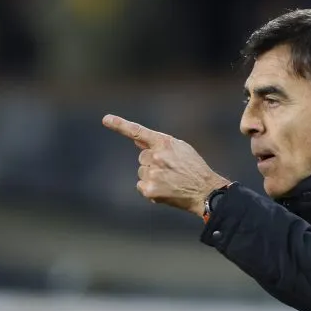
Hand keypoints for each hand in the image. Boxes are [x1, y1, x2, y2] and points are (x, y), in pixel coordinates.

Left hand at [103, 114, 230, 216]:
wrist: (205, 191)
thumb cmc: (194, 168)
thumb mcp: (180, 148)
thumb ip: (158, 143)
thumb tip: (136, 139)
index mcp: (164, 143)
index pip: (138, 131)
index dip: (120, 125)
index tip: (105, 119)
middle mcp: (156, 156)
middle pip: (142, 157)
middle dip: (152, 163)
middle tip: (171, 170)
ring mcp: (152, 173)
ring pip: (142, 172)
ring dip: (152, 176)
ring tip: (170, 181)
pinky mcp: (150, 189)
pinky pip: (141, 186)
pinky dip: (150, 189)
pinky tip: (165, 190)